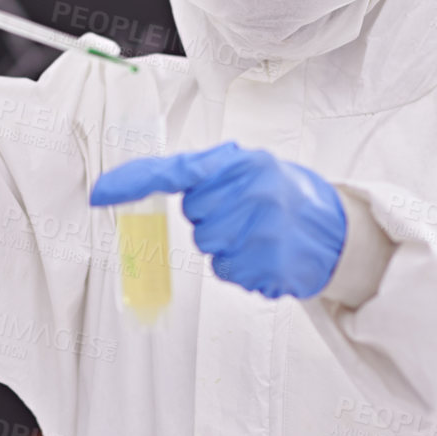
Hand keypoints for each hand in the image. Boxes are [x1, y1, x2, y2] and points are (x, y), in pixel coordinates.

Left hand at [90, 142, 345, 298]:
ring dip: (227, 245)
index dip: (133, 182)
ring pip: (210, 247)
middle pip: (195, 217)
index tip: (99, 195)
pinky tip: (266, 254)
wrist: (337, 230)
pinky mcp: (270, 268)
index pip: (176, 170)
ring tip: (258, 234)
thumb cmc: (282, 192)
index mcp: (243, 163)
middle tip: (245, 213)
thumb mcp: (250, 165)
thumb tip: (141, 181)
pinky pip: (228, 272)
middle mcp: (253, 194)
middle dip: (212, 217)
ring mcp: (263, 233)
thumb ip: (204, 170)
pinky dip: (242, 267)